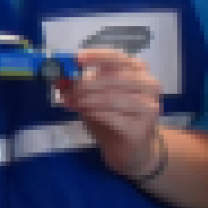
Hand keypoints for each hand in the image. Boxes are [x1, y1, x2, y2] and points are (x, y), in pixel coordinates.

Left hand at [54, 48, 170, 176]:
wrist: (134, 150)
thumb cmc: (114, 117)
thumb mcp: (94, 97)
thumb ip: (79, 86)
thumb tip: (59, 78)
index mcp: (138, 70)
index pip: (116, 57)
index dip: (95, 56)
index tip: (75, 58)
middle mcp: (148, 84)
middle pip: (113, 78)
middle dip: (85, 84)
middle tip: (66, 90)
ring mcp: (148, 107)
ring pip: (111, 98)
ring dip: (86, 100)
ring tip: (71, 103)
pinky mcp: (141, 128)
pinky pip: (113, 118)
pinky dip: (95, 114)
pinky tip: (84, 114)